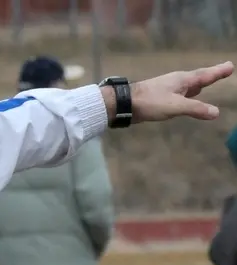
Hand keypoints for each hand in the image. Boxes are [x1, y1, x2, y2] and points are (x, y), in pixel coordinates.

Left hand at [104, 61, 232, 122]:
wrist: (124, 104)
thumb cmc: (150, 102)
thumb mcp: (175, 106)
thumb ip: (195, 109)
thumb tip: (216, 112)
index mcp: (182, 80)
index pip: (205, 75)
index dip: (218, 71)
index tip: (230, 66)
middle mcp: (176, 82)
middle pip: (198, 78)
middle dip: (210, 76)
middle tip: (223, 71)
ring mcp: (167, 89)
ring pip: (188, 86)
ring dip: (198, 85)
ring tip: (206, 84)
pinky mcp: (160, 97)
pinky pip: (180, 94)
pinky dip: (188, 94)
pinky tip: (186, 98)